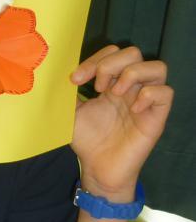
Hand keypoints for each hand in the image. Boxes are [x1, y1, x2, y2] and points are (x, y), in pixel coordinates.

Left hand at [70, 45, 172, 198]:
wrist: (98, 169)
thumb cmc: (88, 140)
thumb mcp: (71, 112)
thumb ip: (67, 92)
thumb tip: (55, 74)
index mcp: (112, 83)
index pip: (112, 53)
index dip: (95, 59)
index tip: (76, 79)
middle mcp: (131, 88)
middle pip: (134, 53)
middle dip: (111, 64)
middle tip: (97, 87)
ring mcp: (146, 101)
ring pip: (157, 67)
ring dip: (132, 74)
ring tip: (114, 93)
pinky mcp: (156, 117)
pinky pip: (166, 93)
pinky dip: (149, 95)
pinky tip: (132, 108)